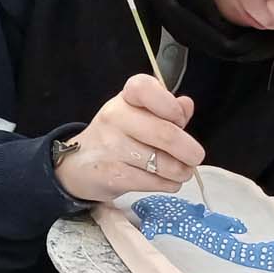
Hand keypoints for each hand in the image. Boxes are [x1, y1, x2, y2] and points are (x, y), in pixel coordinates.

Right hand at [52, 75, 204, 204]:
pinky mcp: (112, 174)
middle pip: (164, 133)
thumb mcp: (139, 116)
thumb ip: (166, 110)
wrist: (79, 165)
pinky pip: (153, 182)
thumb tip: (186, 105)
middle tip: (195, 157)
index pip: (144, 88)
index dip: (168, 104)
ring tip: (180, 171)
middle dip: (189, 150)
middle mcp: (114, 117)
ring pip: (163, 163)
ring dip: (180, 171)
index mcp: (125, 98)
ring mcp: (111, 147)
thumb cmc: (118, 136)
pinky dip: (168, 184)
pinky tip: (165, 181)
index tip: (179, 118)